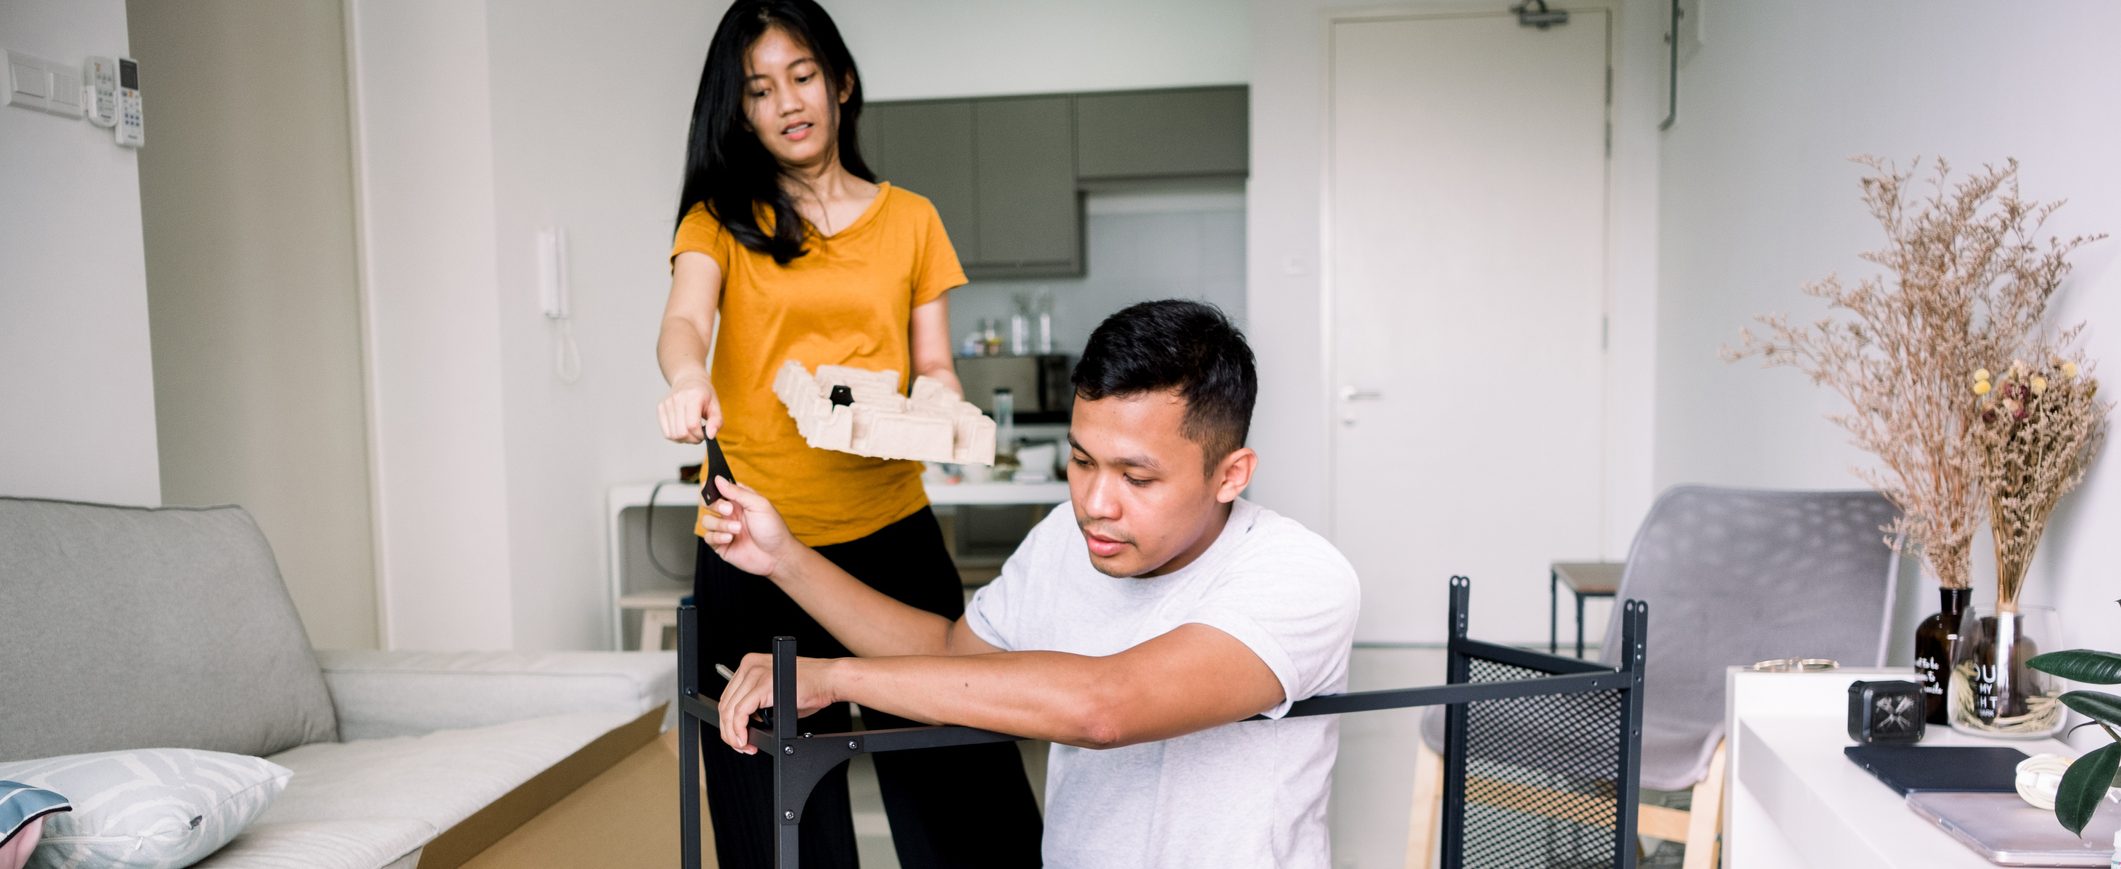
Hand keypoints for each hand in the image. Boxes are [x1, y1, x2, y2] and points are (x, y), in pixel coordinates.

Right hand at [658, 375, 722, 442]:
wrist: (689, 379)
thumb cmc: (704, 394)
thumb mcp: (716, 406)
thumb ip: (716, 422)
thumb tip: (710, 436)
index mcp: (693, 396)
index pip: (692, 425)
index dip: (699, 435)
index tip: (704, 434)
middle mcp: (677, 399)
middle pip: (681, 432)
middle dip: (692, 439)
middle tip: (698, 435)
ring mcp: (667, 403)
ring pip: (672, 435)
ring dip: (684, 439)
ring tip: (691, 432)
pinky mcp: (660, 408)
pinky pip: (666, 433)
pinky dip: (676, 437)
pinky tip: (683, 430)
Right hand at [700, 476, 797, 577]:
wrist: (777, 555)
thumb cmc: (773, 529)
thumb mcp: (758, 504)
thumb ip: (737, 492)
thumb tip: (718, 479)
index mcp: (738, 500)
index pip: (718, 489)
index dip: (712, 487)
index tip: (713, 488)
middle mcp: (729, 513)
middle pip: (707, 503)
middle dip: (715, 505)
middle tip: (728, 509)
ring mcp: (724, 528)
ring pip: (707, 520)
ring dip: (721, 524)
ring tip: (737, 529)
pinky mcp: (720, 544)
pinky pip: (708, 537)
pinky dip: (718, 536)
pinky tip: (730, 538)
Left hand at [717, 651, 838, 753]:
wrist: (829, 680)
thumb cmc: (810, 687)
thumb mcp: (776, 692)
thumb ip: (757, 704)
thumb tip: (745, 726)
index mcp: (750, 664)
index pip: (728, 696)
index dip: (729, 721)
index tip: (737, 736)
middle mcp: (750, 665)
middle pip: (725, 704)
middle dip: (729, 731)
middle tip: (741, 745)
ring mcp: (755, 673)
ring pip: (730, 711)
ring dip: (734, 734)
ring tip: (744, 746)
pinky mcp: (763, 685)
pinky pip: (741, 713)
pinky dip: (739, 730)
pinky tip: (745, 740)